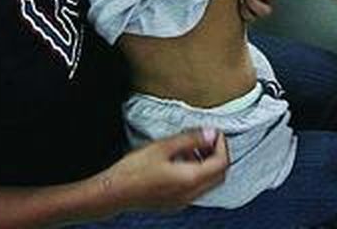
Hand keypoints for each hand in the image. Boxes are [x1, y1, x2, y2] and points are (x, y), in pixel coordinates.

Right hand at [99, 129, 228, 212]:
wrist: (114, 192)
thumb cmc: (133, 170)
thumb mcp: (163, 146)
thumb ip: (190, 139)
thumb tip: (211, 133)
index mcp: (191, 179)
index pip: (222, 163)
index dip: (222, 144)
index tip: (214, 132)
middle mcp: (191, 194)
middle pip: (219, 175)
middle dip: (218, 155)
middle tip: (208, 139)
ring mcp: (183, 201)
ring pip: (209, 183)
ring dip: (207, 164)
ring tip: (193, 147)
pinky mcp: (175, 203)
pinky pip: (196, 189)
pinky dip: (197, 173)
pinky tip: (181, 161)